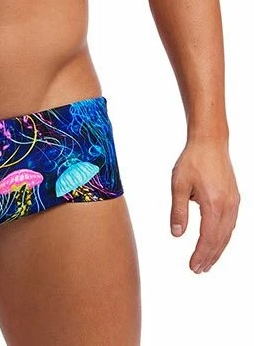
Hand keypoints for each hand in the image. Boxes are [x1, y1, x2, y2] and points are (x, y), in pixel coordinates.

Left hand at [170, 140, 239, 272]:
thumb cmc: (193, 160)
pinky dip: (224, 236)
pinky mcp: (234, 197)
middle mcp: (227, 207)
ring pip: (227, 233)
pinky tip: (217, 241)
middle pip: (220, 240)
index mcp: (213, 205)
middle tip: (199, 270)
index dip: (201, 255)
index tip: (193, 266)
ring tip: (208, 261)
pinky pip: (231, 223)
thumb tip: (176, 234)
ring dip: (218, 249)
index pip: (208, 239)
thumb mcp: (178, 185)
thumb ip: (178, 211)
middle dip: (209, 257)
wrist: (210, 142)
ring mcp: (234, 202)